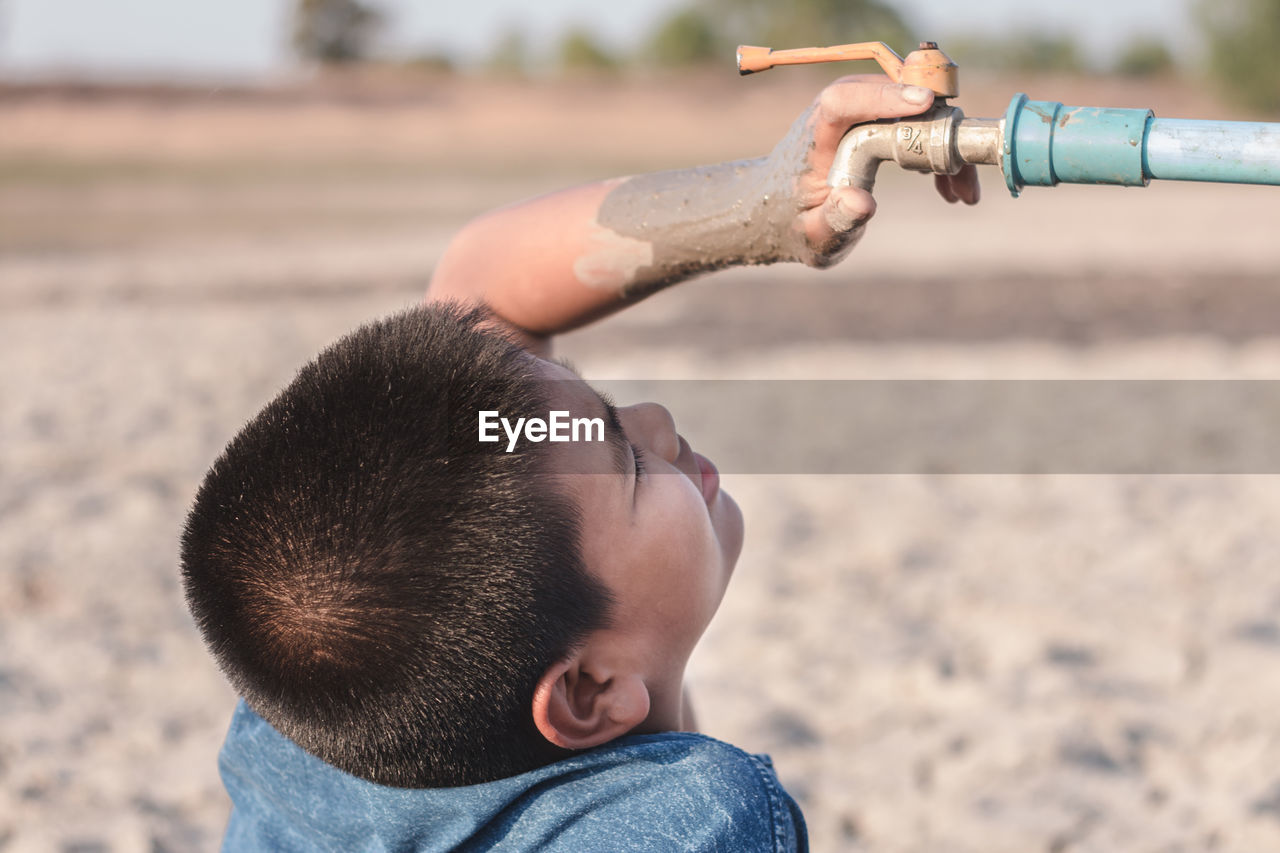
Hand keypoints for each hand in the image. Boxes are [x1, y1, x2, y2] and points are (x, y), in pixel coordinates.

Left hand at [767, 75, 980, 267]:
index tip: (923, 103)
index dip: (883, 97)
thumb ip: (834, 221)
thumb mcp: (813, 236)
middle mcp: (837, 114)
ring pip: (913, 111)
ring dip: (944, 146)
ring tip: (962, 194)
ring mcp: (860, 112)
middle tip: (962, 176)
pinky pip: (917, 124)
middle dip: (935, 132)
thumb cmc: (793, 224)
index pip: (842, 101)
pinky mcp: (876, 120)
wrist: (781, 210)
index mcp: (814, 137)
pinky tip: (950, 190)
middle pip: (893, 99)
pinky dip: (938, 153)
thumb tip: (862, 202)